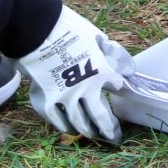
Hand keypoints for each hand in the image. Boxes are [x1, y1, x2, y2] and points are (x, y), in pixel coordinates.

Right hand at [17, 5, 132, 142]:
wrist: (38, 31)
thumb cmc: (68, 29)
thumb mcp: (96, 36)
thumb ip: (114, 53)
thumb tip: (129, 70)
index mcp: (101, 71)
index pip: (115, 85)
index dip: (117, 86)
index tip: (117, 87)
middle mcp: (86, 89)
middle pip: (101, 116)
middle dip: (110, 130)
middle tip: (115, 139)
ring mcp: (66, 97)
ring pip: (80, 122)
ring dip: (89, 131)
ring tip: (94, 136)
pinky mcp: (47, 99)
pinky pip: (58, 120)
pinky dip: (65, 127)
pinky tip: (71, 130)